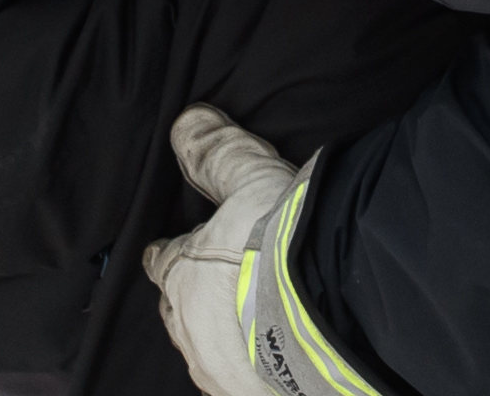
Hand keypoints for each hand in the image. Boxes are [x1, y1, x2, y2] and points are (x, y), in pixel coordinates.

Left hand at [143, 107, 334, 395]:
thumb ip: (218, 152)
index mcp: (183, 275)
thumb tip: (186, 120)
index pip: (162, 260)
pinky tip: (267, 363)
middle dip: (192, 298)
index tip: (170, 249)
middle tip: (215, 287)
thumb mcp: (250, 178)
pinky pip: (237, 384)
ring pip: (206, 351)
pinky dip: (248, 370)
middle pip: (179, 311)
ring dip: (220, 336)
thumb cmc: (283, 243)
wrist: (327, 317)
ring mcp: (219, 370)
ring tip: (245, 326)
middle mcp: (191, 328)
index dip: (169, 252)